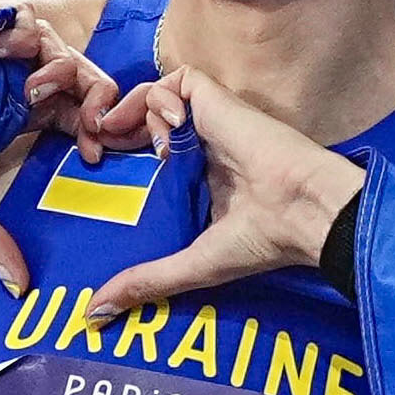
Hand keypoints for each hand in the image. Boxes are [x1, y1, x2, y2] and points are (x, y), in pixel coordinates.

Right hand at [0, 0, 115, 280]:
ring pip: (58, 46)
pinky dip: (32, 41)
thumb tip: (18, 286)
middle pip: (78, 78)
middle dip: (98, 97)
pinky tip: (17, 70)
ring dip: (66, 69)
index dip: (91, 131)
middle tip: (94, 128)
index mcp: (2, 113)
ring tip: (42, 96)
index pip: (68, 115)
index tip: (92, 158)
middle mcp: (1, 80)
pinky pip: (23, 20)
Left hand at [88, 66, 363, 322]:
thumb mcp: (192, 264)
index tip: (94, 170)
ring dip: (124, 112)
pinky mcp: (216, 101)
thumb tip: (95, 313)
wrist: (303, 209)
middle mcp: (200, 147)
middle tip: (91, 150)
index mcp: (196, 179)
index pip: (145, 156)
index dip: (116, 156)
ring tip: (109, 136)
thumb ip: (146, 281)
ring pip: (152, 98)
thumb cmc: (262, 239)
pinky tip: (163, 129)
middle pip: (141, 122)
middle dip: (109, 130)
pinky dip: (157, 97)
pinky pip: (174, 81)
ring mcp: (207, 122)